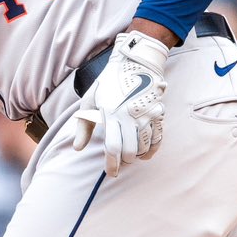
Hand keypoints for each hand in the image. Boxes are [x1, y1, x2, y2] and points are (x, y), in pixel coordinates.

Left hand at [69, 30, 168, 175]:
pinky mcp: (157, 113)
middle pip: (130, 151)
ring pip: (144, 147)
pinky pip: (158, 138)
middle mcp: (130, 116)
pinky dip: (152, 149)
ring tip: (131, 157)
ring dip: (137, 156)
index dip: (112, 164)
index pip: (113, 147)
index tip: (111, 172)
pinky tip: (146, 153)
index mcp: (112, 114)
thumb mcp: (90, 100)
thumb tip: (77, 148)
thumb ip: (84, 125)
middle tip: (119, 164)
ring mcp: (146, 115)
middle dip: (124, 162)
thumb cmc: (108, 83)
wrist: (134, 63)